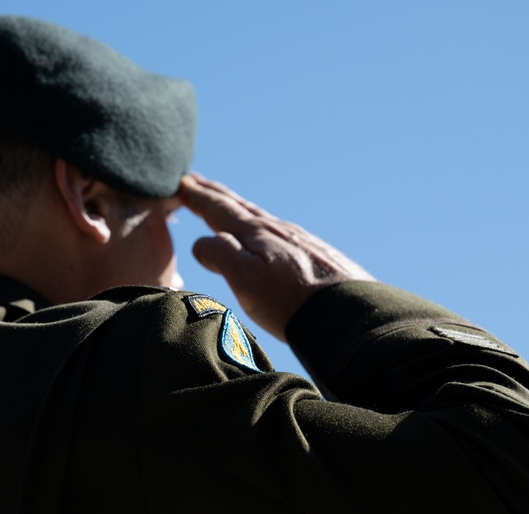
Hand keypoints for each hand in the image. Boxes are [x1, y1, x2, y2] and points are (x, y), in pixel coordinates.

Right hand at [178, 173, 374, 340]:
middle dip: (215, 195)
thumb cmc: (291, 301)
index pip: (218, 209)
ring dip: (238, 210)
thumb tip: (202, 242)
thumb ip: (219, 254)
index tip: (180, 183)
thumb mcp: (244, 279)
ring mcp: (298, 242)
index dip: (197, 197)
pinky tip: (266, 238)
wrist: (349, 315)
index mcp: (256, 233)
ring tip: (227, 207)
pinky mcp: (315, 257)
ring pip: (260, 219)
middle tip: (196, 181)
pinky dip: (260, 227)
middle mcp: (278, 230)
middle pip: (239, 207)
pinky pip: (277, 234)